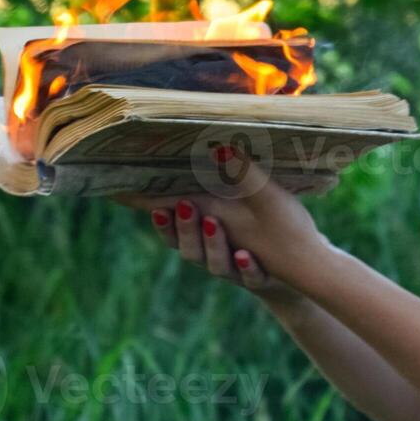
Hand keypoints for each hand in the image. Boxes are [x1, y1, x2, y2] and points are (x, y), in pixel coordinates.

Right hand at [108, 145, 330, 306]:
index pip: (169, 214)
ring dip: (212, 246)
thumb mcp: (257, 190)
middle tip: (183, 206)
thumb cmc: (272, 218)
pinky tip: (248, 256)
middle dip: (181, 229)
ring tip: (214, 223)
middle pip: (185, 246)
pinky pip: (251, 277)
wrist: (302, 261)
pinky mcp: (258, 276)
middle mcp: (214, 245)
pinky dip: (248, 268)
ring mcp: (234, 264)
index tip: (117, 192)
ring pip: (215, 264)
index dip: (143, 206)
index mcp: (207, 219)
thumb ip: (236, 170)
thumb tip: (218, 143)